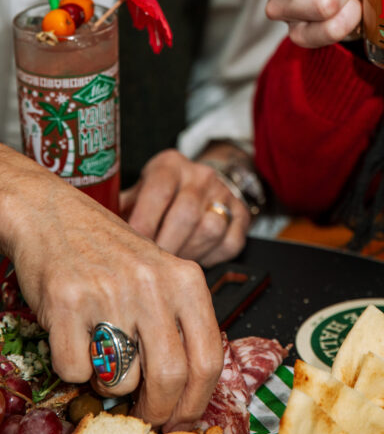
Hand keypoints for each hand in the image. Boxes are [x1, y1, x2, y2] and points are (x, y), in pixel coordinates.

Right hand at [1, 148, 223, 430]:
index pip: (208, 357)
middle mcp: (152, 283)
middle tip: (144, 416)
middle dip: (156, 411)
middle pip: (169, 378)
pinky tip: (74, 337)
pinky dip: (72, 368)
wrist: (55, 215)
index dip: (196, 402)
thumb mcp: (160, 276)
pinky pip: (75, 369)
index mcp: (185, 278)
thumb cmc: (111, 252)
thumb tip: (187, 394)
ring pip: (120, 380)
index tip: (183, 420)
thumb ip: (178, 323)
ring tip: (102, 353)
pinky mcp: (67, 301)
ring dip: (109, 384)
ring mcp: (110, 291)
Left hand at [120, 148, 250, 265]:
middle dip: (165, 246)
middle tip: (148, 268)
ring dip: (188, 253)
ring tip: (171, 264)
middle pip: (185, 215)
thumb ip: (118, 212)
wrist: (198, 184)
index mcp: (169, 165)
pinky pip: (230, 242)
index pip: (158, 191)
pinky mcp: (241, 213)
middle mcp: (200, 174)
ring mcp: (223, 193)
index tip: (129, 249)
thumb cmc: (157, 197)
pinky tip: (195, 257)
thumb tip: (93, 238)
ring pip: (210, 229)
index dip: (143, 223)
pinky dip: (212, 257)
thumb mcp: (135, 194)